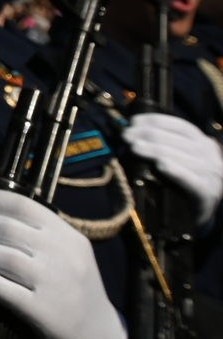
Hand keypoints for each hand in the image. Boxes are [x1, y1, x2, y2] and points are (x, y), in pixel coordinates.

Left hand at [0, 187, 125, 338]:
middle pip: (6, 228)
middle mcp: (65, 256)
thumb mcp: (65, 255)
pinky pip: (4, 289)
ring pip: (2, 255)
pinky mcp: (45, 314)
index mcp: (69, 236)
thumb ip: (35, 234)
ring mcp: (56, 285)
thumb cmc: (72, 293)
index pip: (20, 204)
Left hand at [125, 114, 222, 230]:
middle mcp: (211, 157)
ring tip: (135, 147)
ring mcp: (212, 176)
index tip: (134, 121)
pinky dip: (176, 171)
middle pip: (179, 140)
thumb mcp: (174, 160)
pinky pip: (192, 180)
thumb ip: (161, 146)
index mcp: (204, 145)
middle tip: (126, 136)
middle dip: (149, 135)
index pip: (182, 126)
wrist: (195, 217)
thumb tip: (131, 133)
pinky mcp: (207, 194)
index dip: (157, 121)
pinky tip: (159, 166)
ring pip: (183, 157)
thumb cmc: (179, 185)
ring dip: (156, 150)